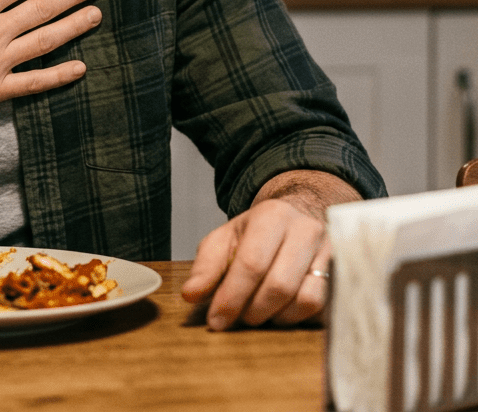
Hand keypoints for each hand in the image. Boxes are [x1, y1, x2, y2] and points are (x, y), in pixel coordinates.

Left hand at [181, 198, 330, 329]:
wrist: (301, 218)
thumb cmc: (258, 234)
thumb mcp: (226, 239)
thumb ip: (207, 264)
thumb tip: (191, 294)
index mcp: (272, 215)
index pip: (251, 263)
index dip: (231, 296)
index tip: (216, 320)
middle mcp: (307, 230)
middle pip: (279, 284)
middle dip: (253, 310)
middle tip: (238, 319)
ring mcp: (332, 252)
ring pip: (305, 300)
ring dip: (276, 317)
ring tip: (259, 313)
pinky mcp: (346, 273)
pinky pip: (323, 308)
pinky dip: (297, 317)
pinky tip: (281, 312)